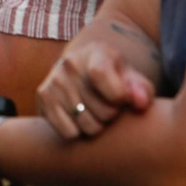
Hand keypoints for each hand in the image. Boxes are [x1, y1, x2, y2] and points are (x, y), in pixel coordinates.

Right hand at [37, 39, 153, 139]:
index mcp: (95, 52)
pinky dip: (78, 132)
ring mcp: (54, 80)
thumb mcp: (132, 78)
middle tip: (110, 106)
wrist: (82, 69)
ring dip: (97, 127)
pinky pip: (69, 132)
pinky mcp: (43, 97)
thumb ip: (142, 90)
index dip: (118, 96)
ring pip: (87, 125)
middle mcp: (70, 63)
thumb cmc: (114, 77)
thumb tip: (139, 102)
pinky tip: (79, 118)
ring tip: (95, 112)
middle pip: (102, 111)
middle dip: (112, 116)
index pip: (101, 75)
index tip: (123, 99)